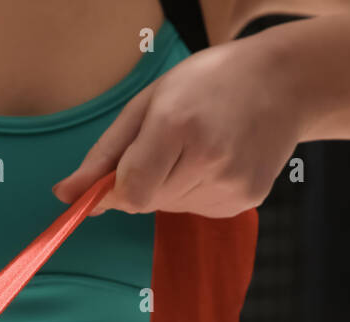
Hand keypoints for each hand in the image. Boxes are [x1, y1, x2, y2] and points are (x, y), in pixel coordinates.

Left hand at [52, 35, 301, 218]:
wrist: (283, 84)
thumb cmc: (209, 83)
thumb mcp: (149, 103)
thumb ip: (105, 154)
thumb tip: (65, 196)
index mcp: (177, 126)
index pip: (130, 191)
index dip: (114, 192)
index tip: (111, 180)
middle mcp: (208, 160)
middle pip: (148, 201)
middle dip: (144, 181)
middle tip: (168, 144)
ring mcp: (231, 185)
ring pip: (171, 207)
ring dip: (170, 186)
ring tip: (197, 148)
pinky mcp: (246, 200)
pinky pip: (199, 209)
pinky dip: (196, 192)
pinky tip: (216, 161)